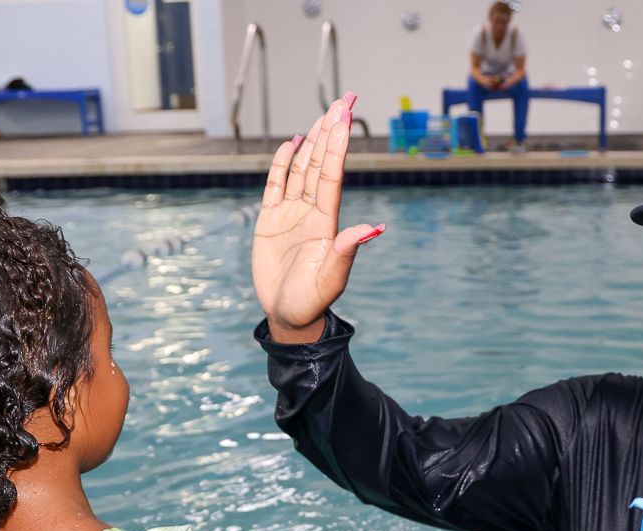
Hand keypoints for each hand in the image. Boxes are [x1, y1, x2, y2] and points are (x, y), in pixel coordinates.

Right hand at [253, 94, 381, 342]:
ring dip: (312, 142)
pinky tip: (291, 144)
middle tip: (342, 101)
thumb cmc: (312, 301)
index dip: (338, 146)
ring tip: (323, 114)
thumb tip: (372, 228)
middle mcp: (311, 212)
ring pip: (301, 169)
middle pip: (320, 164)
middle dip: (331, 133)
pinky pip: (275, 185)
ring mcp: (291, 214)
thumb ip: (347, 252)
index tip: (345, 118)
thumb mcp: (331, 279)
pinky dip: (282, 164)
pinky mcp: (270, 221)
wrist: (289, 316)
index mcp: (327, 222)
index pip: (332, 175)